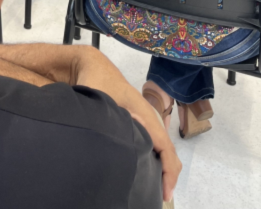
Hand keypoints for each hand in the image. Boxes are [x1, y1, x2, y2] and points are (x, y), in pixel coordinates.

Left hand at [75, 50, 180, 201]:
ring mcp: (144, 119)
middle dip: (168, 173)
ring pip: (161, 146)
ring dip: (162, 167)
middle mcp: (149, 117)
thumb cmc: (96, 82)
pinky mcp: (137, 121)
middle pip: (167, 149)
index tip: (166, 192)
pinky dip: (155, 158)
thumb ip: (109, 121)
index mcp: (145, 114)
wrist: (92, 65)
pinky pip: (153, 142)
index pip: (164, 146)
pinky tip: (146, 171)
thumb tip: (116, 147)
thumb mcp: (101, 102)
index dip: (168, 170)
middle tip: (161, 196)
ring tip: (156, 188)